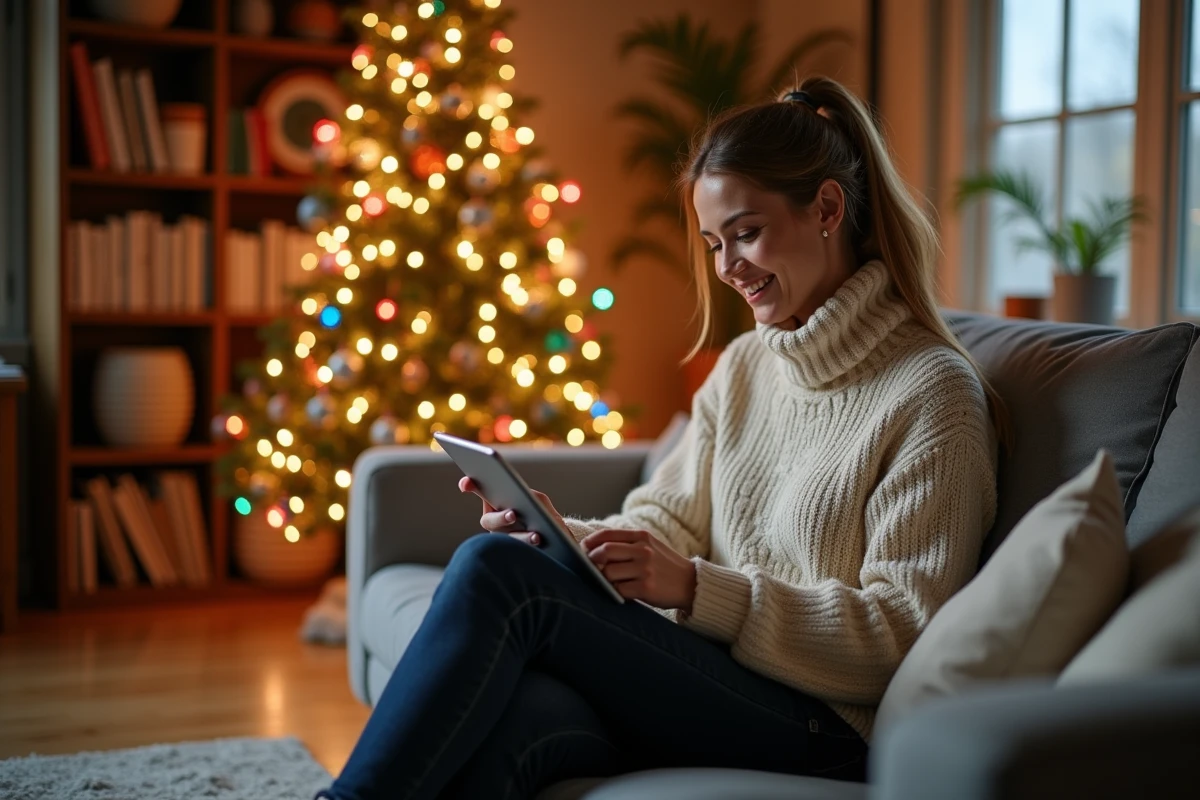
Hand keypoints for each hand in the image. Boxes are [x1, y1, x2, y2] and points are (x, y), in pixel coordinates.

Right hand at [458, 476, 567, 547]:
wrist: (556, 536)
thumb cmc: (545, 515)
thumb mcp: (539, 501)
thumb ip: (530, 496)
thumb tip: (523, 498)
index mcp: (497, 503)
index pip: (480, 491)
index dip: (469, 486)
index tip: (466, 485)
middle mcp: (495, 522)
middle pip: (488, 521)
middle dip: (499, 518)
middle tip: (512, 514)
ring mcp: (502, 540)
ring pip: (503, 541)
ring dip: (520, 537)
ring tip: (535, 536)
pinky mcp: (513, 555)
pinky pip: (516, 554)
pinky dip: (529, 547)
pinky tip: (539, 541)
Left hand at [581, 528, 696, 611]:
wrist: (690, 583)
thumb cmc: (664, 565)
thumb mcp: (650, 545)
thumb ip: (627, 544)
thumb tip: (593, 549)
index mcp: (642, 536)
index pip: (606, 535)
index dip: (590, 542)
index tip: (582, 550)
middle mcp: (643, 550)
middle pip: (604, 552)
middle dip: (591, 561)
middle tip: (590, 568)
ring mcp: (645, 569)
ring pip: (608, 572)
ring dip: (603, 579)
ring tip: (607, 582)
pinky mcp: (646, 588)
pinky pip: (619, 590)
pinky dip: (614, 592)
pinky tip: (620, 592)